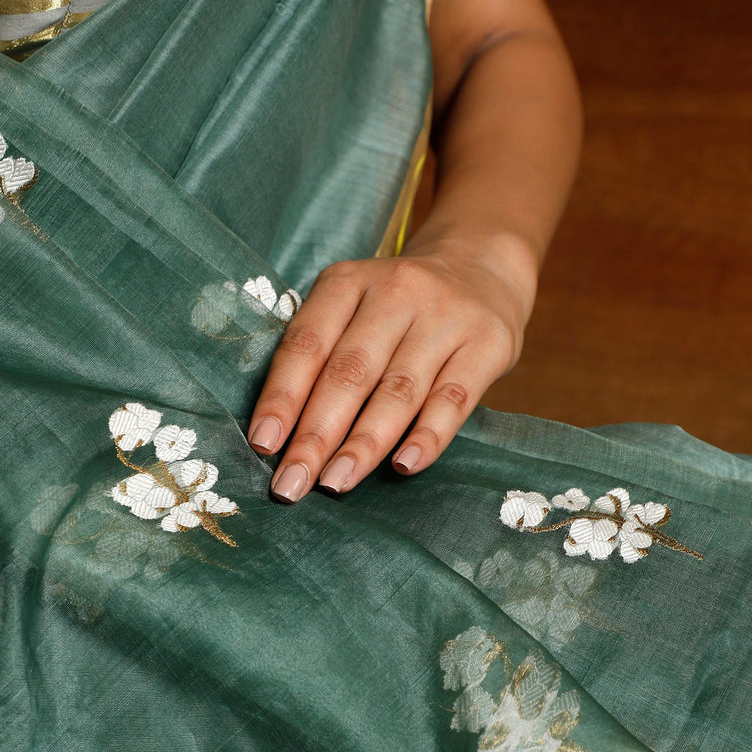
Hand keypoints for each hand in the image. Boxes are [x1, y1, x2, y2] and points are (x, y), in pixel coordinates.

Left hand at [246, 241, 532, 499]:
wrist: (480, 267)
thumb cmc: (396, 310)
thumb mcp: (353, 309)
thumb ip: (323, 356)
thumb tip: (282, 439)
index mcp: (348, 283)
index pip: (307, 344)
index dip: (282, 397)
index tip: (263, 446)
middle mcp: (396, 293)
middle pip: (349, 372)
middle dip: (316, 435)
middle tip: (293, 484)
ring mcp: (445, 317)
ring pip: (398, 390)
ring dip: (363, 444)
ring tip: (335, 483)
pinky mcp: (488, 344)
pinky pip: (453, 398)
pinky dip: (428, 435)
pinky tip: (405, 466)